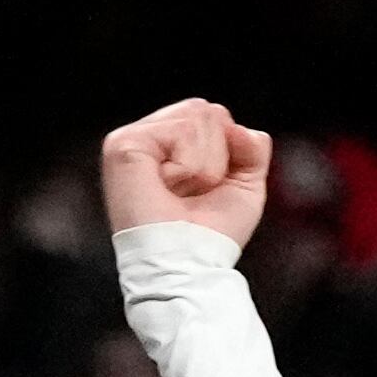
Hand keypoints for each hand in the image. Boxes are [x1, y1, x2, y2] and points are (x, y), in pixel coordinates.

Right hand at [100, 99, 273, 248]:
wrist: (187, 266)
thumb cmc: (210, 237)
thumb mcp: (245, 187)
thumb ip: (252, 149)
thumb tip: (240, 127)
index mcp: (172, 145)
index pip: (213, 116)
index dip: (227, 152)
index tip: (208, 191)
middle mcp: (151, 138)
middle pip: (208, 111)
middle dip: (217, 157)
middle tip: (193, 194)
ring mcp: (134, 138)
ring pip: (198, 117)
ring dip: (204, 166)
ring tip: (180, 194)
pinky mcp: (124, 143)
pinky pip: (181, 130)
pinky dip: (188, 166)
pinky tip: (168, 187)